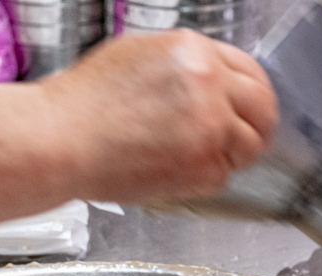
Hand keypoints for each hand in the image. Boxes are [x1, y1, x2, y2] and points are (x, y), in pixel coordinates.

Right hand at [43, 30, 278, 202]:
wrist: (58, 141)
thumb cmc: (79, 103)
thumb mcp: (134, 56)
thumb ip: (181, 66)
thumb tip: (205, 81)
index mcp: (194, 51)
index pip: (249, 70)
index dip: (251, 93)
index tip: (247, 107)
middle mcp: (209, 85)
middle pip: (262, 108)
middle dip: (257, 125)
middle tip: (244, 140)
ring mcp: (209, 128)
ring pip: (248, 146)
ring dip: (230, 155)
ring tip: (198, 160)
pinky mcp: (201, 168)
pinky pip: (221, 176)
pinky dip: (203, 178)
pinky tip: (173, 172)